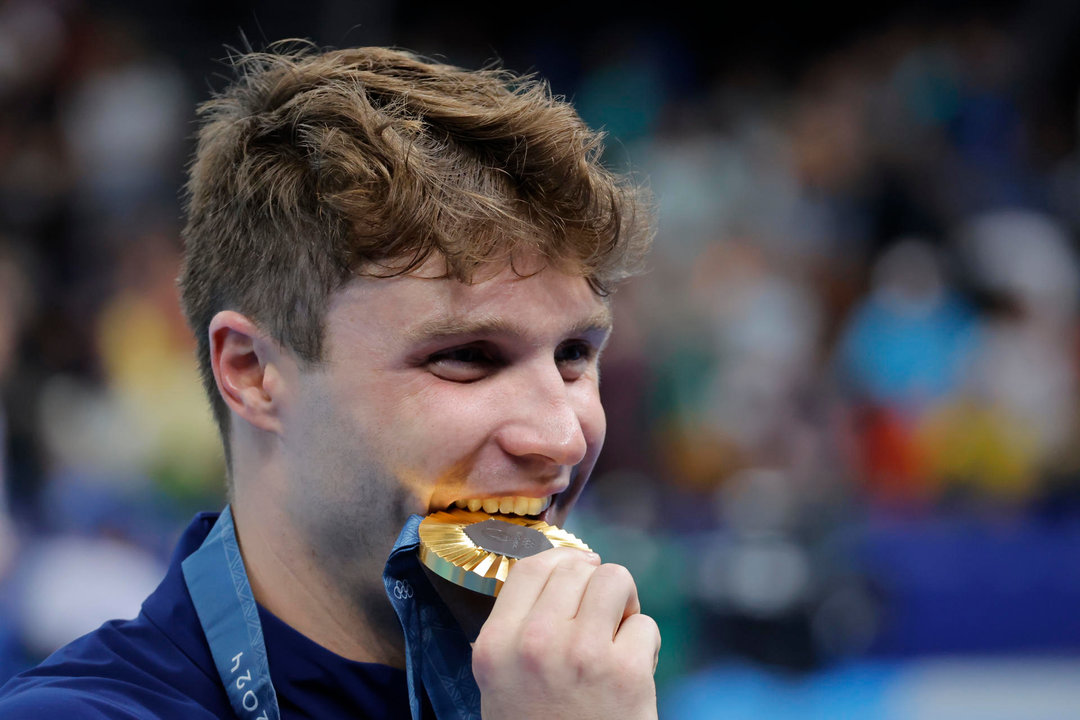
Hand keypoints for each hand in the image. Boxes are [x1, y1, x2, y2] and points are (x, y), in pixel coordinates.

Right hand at [471, 547, 660, 719]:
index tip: (580, 567)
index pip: (532, 566)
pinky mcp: (626, 671)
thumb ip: (517, 629)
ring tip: (617, 633)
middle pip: (578, 567)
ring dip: (624, 603)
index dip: (563, 558)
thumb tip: (556, 572)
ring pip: (616, 580)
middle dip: (596, 583)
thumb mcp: (501, 683)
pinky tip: (631, 672)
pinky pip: (645, 625)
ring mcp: (582, 654)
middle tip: (601, 613)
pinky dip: (643, 645)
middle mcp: (535, 643)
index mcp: (496, 645)